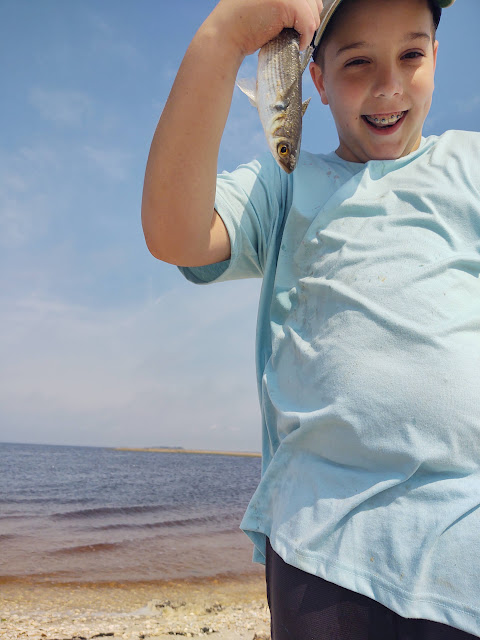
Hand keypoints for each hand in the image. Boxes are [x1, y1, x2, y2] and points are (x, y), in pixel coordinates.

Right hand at [204, 0, 322, 55]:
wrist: (225, 37)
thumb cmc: (242, 25)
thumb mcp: (264, 3)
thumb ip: (283, 1)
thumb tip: (313, 5)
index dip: (308, 5)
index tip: (302, 21)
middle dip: (311, 16)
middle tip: (300, 32)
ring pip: (313, 8)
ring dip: (309, 27)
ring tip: (298, 38)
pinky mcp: (286, 3)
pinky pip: (309, 21)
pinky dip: (307, 36)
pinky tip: (299, 44)